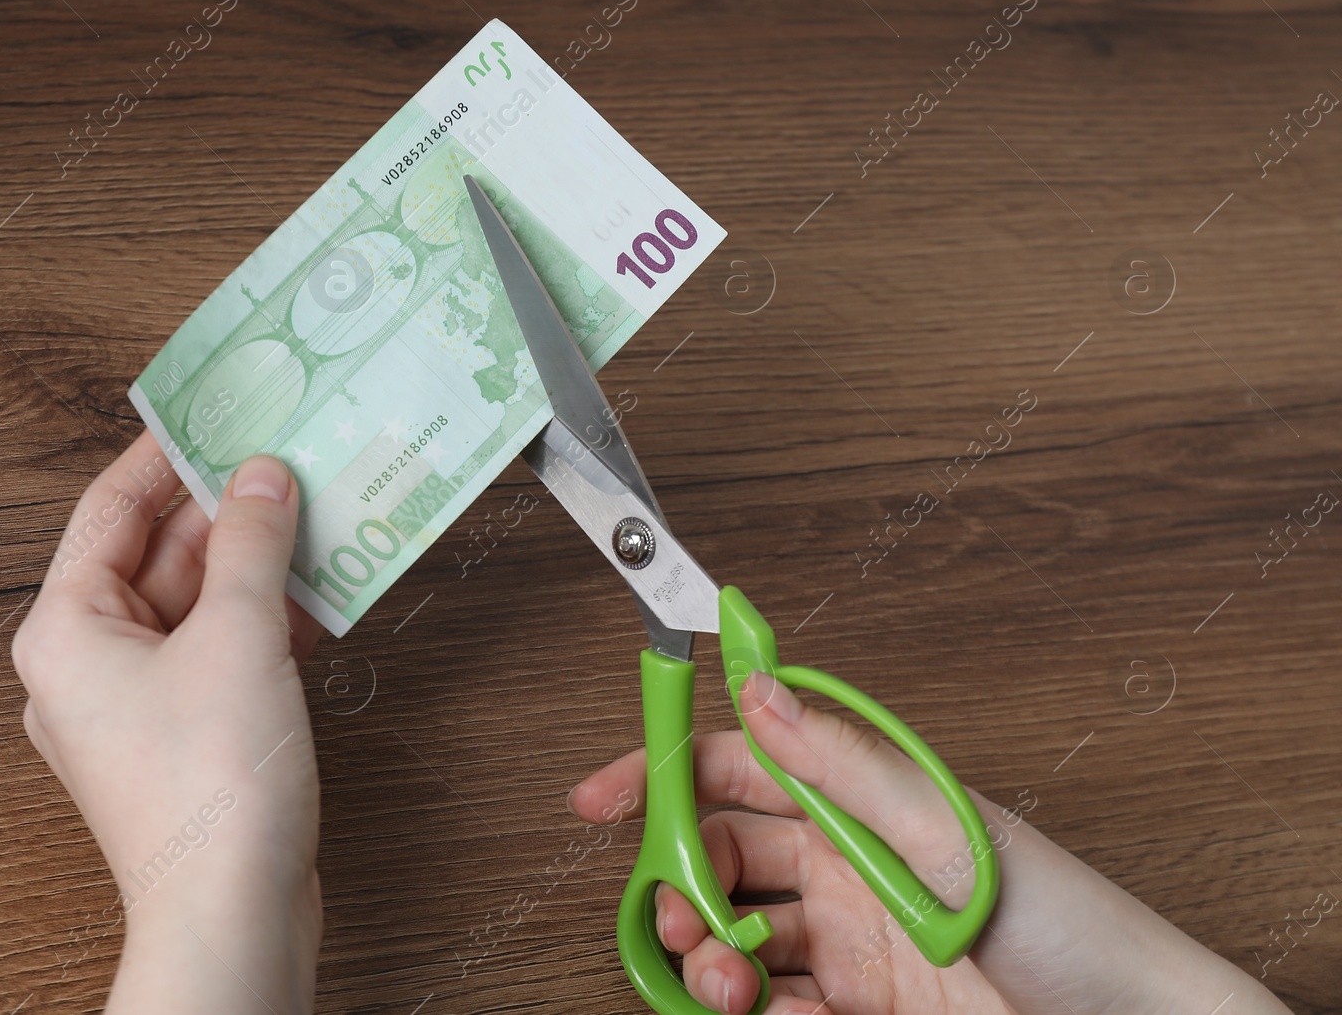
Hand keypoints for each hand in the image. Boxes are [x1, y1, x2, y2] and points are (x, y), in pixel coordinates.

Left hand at [12, 430, 323, 1014]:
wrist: (234, 913)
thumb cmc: (210, 786)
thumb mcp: (236, 636)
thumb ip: (250, 544)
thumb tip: (261, 476)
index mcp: (66, 630)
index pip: (110, 510)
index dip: (165, 453)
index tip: (214, 408)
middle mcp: (91, 664)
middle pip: (160, 555)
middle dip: (227, 508)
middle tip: (287, 455)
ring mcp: (141, 704)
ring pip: (200, 604)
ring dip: (258, 563)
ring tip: (318, 510)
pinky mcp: (190, 736)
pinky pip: (224, 651)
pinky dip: (269, 619)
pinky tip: (325, 590)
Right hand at [569, 670, 1291, 1014]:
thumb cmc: (1074, 927)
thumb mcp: (951, 833)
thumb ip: (846, 767)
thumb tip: (761, 694)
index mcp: (864, 806)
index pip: (741, 769)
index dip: (666, 774)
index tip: (604, 797)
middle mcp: (848, 870)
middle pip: (723, 860)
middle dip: (681, 881)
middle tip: (680, 913)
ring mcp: (851, 947)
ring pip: (736, 939)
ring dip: (710, 956)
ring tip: (727, 978)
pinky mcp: (858, 1014)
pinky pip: (773, 1008)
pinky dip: (756, 1014)